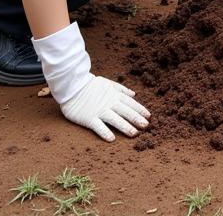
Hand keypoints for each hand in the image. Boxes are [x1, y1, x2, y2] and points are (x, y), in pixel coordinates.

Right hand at [32, 21, 148, 141]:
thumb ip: (121, 89)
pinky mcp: (89, 118)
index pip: (130, 103)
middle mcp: (109, 103)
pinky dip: (105, 132)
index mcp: (114, 95)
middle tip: (146, 127)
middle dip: (137, 119)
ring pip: (115, 120)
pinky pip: (98, 127)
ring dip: (125, 127)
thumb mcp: (108, 83)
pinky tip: (112, 139)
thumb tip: (134, 94)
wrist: (73, 87)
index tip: (149, 116)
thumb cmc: (91, 85)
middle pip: (126, 112)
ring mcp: (99, 111)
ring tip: (134, 134)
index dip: (140, 110)